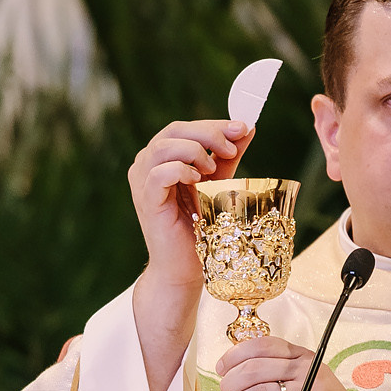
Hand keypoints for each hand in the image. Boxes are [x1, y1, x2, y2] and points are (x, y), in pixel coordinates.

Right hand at [127, 118, 249, 390]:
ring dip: (195, 151)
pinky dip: (181, 170)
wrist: (184, 267)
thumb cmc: (199, 227)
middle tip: (234, 147)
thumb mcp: (218, 182)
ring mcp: (141, 181)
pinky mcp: (146, 199)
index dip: (213, 124)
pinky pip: (159, 173)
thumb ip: (228, 156)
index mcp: (161, 157)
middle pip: (175, 130)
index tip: (243, 127)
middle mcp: (146, 164)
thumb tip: (248, 128)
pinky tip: (198, 181)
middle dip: (208, 134)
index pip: (184, 127)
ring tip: (213, 169)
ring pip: (164, 146)